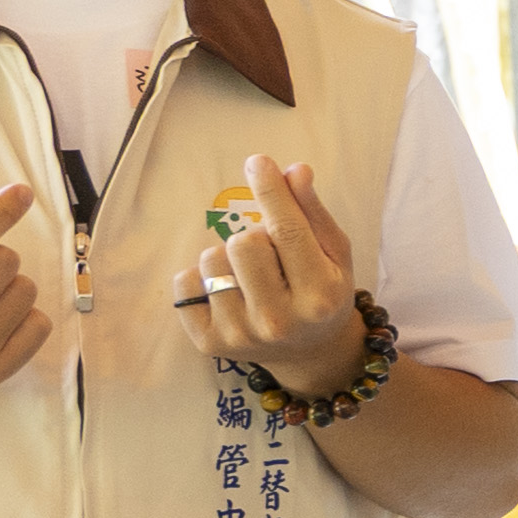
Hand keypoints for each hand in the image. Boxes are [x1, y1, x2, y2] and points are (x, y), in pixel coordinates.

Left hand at [186, 152, 374, 401]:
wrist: (311, 354)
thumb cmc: (324, 292)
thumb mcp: (333, 254)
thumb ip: (313, 213)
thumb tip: (294, 170)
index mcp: (319, 295)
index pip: (287, 230)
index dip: (270, 190)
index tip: (257, 163)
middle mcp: (279, 319)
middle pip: (243, 242)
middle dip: (254, 236)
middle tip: (268, 253)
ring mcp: (241, 334)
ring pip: (212, 259)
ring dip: (227, 257)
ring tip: (248, 275)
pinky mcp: (209, 343)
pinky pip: (184, 283)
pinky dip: (200, 278)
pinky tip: (225, 290)